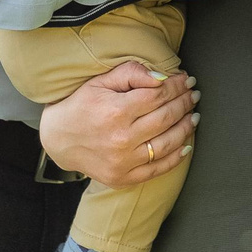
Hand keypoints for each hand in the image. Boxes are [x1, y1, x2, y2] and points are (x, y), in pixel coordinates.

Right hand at [37, 60, 199, 187]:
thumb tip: (162, 77)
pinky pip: (158, 169)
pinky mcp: (123, 178)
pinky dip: (177, 157)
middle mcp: (121, 139)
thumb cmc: (80, 105)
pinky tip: (186, 143)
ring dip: (186, 127)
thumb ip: (131, 73)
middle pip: (165, 118)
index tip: (185, 79)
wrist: (58, 139)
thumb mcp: (100, 82)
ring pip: (167, 143)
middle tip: (193, 94)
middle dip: (184, 103)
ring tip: (193, 115)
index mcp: (115, 111)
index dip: (176, 85)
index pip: (158, 95)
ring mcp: (123, 162)